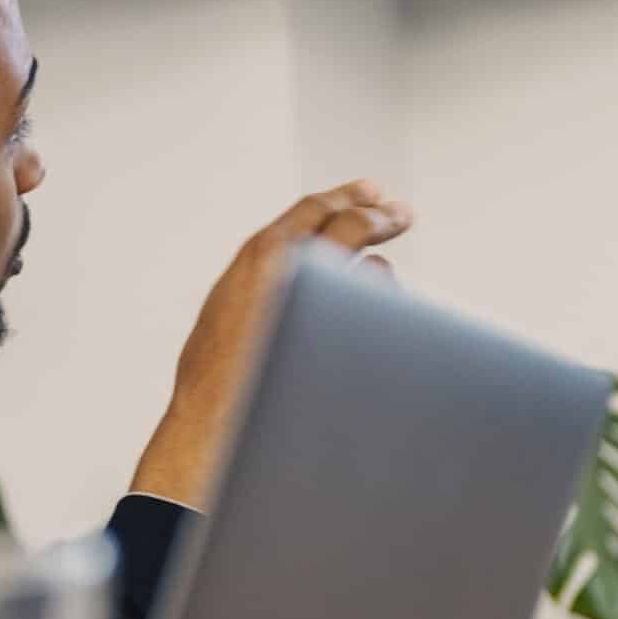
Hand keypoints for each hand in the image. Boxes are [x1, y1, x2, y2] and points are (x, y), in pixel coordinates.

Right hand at [128, 180, 412, 506]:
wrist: (216, 427)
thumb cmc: (216, 380)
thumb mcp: (229, 311)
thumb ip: (264, 280)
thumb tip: (300, 268)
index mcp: (262, 256)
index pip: (316, 208)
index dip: (348, 195)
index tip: (372, 191)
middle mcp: (297, 268)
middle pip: (353, 223)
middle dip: (381, 215)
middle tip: (401, 213)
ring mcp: (327, 302)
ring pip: (374, 272)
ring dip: (379, 276)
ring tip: (376, 288)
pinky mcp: (354, 337)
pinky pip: (384, 314)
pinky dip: (384, 317)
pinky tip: (380, 333)